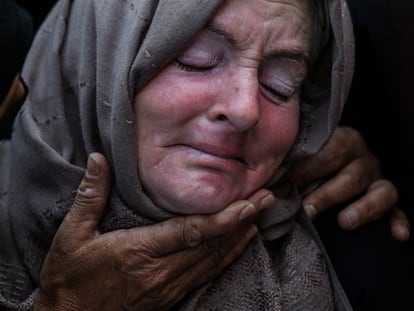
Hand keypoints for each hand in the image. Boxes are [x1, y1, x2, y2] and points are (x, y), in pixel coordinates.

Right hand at [35, 153, 273, 310]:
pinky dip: (226, 257)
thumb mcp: (72, 235)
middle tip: (266, 199)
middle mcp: (161, 271)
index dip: (224, 218)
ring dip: (239, 238)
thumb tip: (98, 159)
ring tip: (260, 217)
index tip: (249, 203)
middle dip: (242, 222)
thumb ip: (90, 196)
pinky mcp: (169, 296)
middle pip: (211, 245)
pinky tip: (238, 246)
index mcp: (139, 251)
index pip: (192, 233)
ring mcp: (168, 287)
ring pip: (214, 261)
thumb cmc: (69, 279)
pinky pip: (206, 275)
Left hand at [289, 127, 408, 240]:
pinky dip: (398, 222)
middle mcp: (363, 159)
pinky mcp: (388, 202)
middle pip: (352, 176)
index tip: (287, 185)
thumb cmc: (310, 160)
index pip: (329, 153)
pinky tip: (397, 235)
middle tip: (308, 211)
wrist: (331, 163)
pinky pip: (398, 211)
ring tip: (344, 223)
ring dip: (363, 208)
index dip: (308, 171)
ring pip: (382, 191)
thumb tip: (266, 182)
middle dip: (328, 195)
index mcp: (343, 142)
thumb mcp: (300, 156)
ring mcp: (377, 181)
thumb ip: (287, 164)